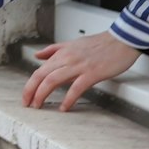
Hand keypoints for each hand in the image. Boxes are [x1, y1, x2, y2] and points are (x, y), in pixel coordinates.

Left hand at [24, 32, 140, 110]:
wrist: (122, 40)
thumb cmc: (99, 43)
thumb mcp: (72, 43)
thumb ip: (53, 50)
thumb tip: (37, 56)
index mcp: (62, 53)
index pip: (39, 70)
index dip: (30, 85)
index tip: (26, 96)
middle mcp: (67, 59)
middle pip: (42, 76)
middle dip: (31, 91)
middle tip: (27, 104)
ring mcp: (79, 66)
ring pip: (53, 80)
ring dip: (43, 94)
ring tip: (38, 105)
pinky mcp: (92, 73)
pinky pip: (76, 88)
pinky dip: (68, 99)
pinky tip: (64, 107)